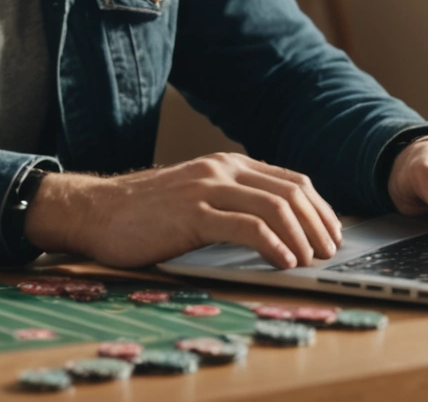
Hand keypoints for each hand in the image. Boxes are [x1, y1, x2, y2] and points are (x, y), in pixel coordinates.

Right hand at [21, 153, 343, 269]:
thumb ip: (232, 203)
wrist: (96, 211)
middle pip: (290, 192)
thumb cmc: (145, 213)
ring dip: (301, 237)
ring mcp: (206, 189)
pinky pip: (245, 226)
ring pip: (274, 206)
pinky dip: (272, 244)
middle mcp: (221, 170)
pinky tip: (282, 262)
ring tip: (311, 261)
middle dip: (318, 224)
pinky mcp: (191, 213)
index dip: (319, 209)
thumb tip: (277, 229)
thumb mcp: (197, 198)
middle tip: (328, 253)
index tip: (331, 234)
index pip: (291, 181)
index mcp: (226, 165)